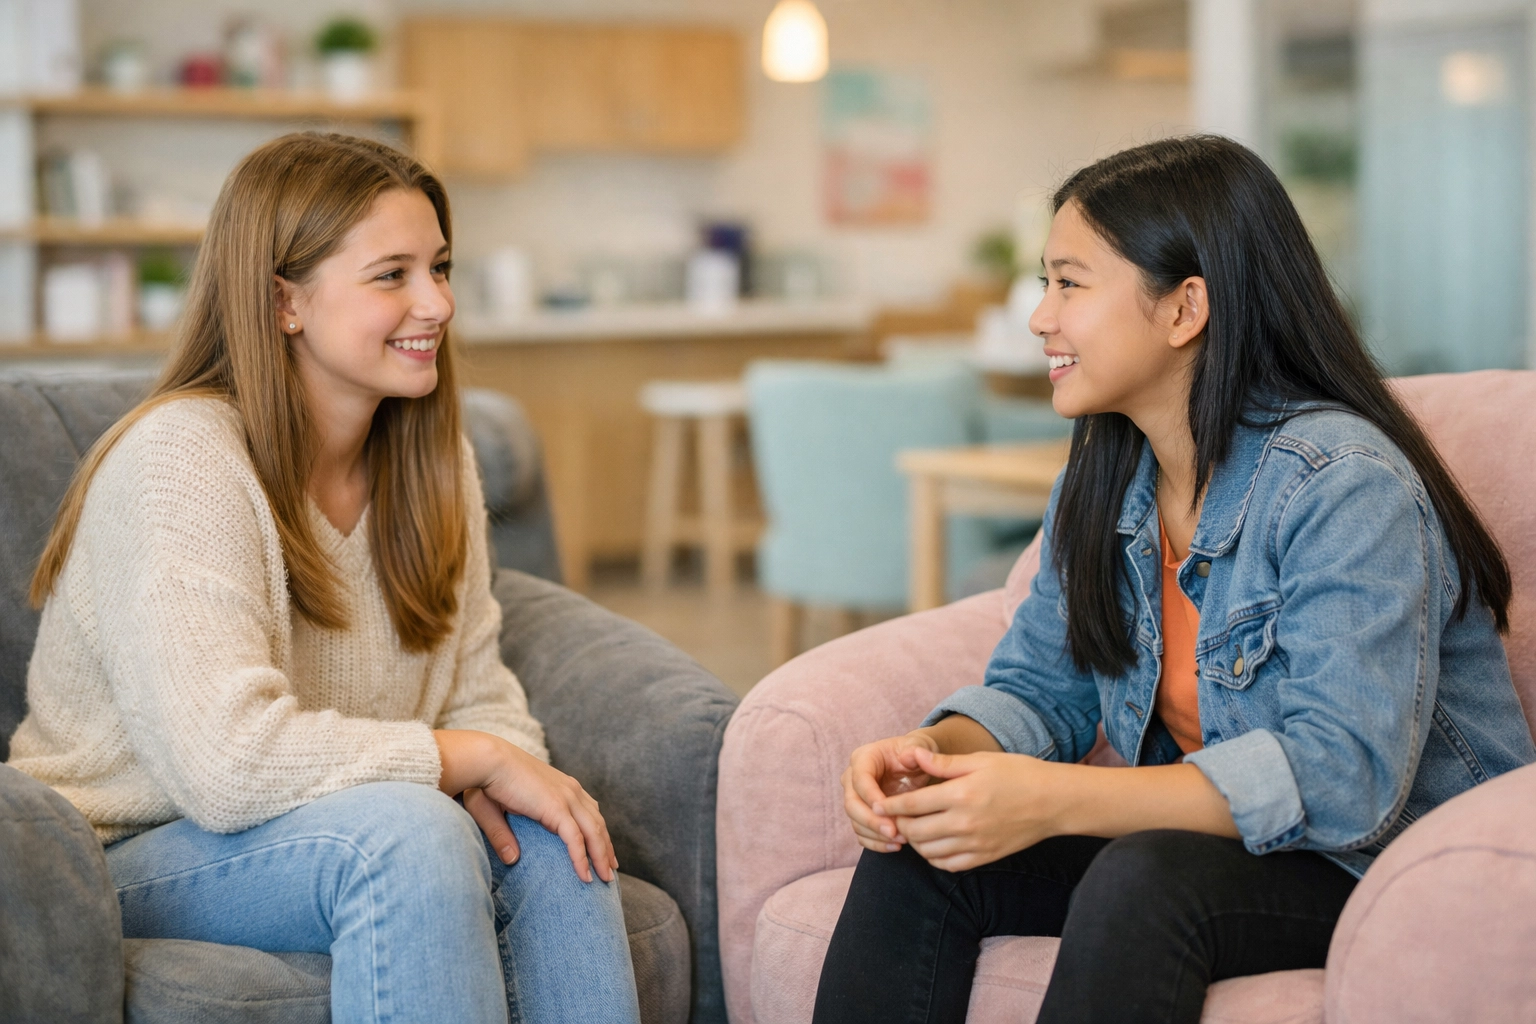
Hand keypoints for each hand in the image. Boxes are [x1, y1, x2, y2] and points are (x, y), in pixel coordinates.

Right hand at [437, 730, 617, 882]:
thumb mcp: (500, 809)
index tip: (603, 851)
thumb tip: (512, 860)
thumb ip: (505, 834)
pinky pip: (575, 839)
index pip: (590, 811)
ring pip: (593, 833)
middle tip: (611, 870)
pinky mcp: (556, 808)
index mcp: (562, 786)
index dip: (598, 832)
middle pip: (597, 823)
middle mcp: (570, 790)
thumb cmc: (487, 781)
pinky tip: (585, 877)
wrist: (486, 760)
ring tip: (605, 879)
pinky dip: (582, 859)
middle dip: (606, 848)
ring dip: (601, 857)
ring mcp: (566, 798)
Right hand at [841, 732, 939, 853]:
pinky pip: (862, 833)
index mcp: (863, 758)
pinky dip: (876, 843)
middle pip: (851, 804)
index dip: (871, 797)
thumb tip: (909, 756)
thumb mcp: (919, 746)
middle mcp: (853, 778)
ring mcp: (856, 798)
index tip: (889, 811)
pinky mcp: (862, 815)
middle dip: (871, 821)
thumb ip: (915, 748)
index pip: (860, 779)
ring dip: (876, 835)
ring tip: (901, 840)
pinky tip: (895, 846)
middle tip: (893, 832)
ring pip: (855, 821)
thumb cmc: (917, 752)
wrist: (917, 764)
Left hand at [872, 746, 1065, 871]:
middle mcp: (965, 823)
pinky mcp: (985, 857)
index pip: (911, 805)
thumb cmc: (1017, 773)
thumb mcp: (979, 760)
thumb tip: (911, 756)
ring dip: (914, 841)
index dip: (889, 806)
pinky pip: (948, 865)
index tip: (877, 803)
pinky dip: (934, 857)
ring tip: (912, 828)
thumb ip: (943, 763)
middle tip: (893, 816)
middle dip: (899, 824)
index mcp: (961, 795)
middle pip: (915, 831)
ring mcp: (975, 844)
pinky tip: (933, 844)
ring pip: (928, 852)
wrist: (1053, 802)